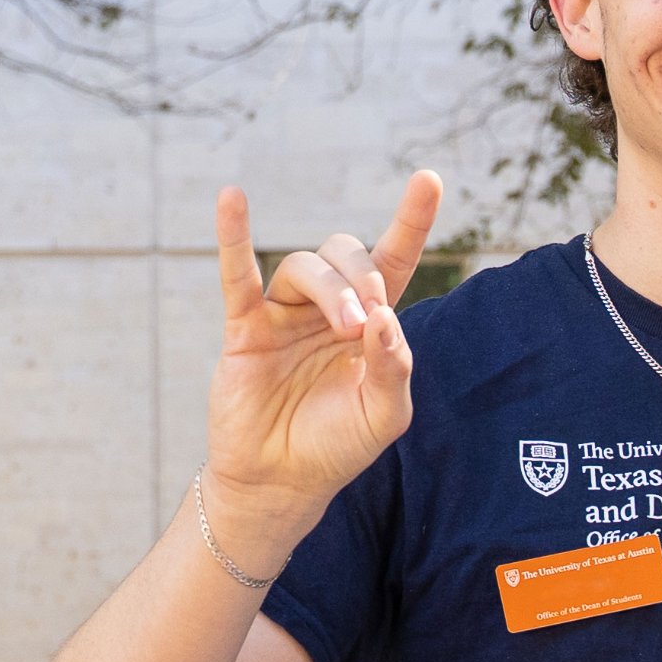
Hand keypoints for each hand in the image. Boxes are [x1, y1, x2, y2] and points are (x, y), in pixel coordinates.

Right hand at [206, 173, 441, 520]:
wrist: (281, 482)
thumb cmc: (336, 447)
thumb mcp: (383, 415)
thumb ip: (393, 367)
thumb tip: (384, 317)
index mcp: (369, 324)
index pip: (394, 259)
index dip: (411, 221)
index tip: (428, 179)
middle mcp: (327, 309)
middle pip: (346, 254)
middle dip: (362, 279)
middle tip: (365, 324)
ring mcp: (284, 315)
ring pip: (304, 266)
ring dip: (330, 288)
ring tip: (344, 328)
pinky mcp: (244, 328)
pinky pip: (238, 274)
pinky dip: (234, 237)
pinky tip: (233, 199)